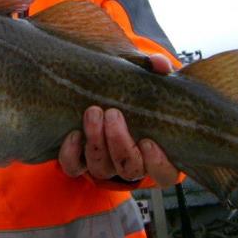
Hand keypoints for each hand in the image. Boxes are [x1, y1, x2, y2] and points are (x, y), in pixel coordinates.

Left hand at [58, 54, 180, 188]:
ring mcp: (105, 164)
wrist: (100, 90)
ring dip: (96, 143)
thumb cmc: (133, 90)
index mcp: (156, 152)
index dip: (158, 163)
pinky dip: (71, 154)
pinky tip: (73, 134)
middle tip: (112, 113)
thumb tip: (159, 64)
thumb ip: (156, 69)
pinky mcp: (80, 162)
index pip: (166, 173)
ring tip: (93, 112)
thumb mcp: (146, 78)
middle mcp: (131, 163)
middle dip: (120, 143)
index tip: (148, 142)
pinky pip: (75, 168)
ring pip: (102, 169)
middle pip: (130, 170)